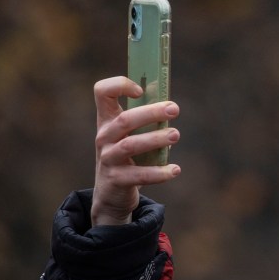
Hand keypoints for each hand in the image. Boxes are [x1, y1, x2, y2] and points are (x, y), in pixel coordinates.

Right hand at [91, 76, 180, 225]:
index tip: (141, 89)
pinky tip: (175, 170)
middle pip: (124, 120)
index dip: (119, 85)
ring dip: (155, 139)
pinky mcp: (116, 179)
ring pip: (131, 145)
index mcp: (107, 120)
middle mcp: (104, 137)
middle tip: (174, 109)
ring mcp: (108, 158)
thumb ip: (146, 122)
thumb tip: (171, 107)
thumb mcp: (130, 136)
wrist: (111, 194)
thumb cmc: (127, 157)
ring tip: (175, 135)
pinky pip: (140, 175)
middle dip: (151, 113)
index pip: (102, 93)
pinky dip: (159, 172)